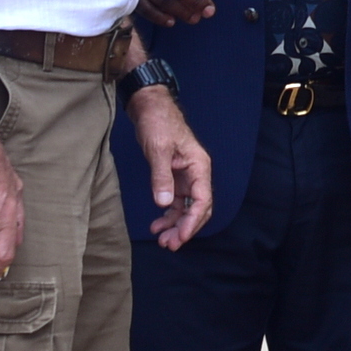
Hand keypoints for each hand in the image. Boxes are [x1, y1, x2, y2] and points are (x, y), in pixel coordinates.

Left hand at [129, 87, 213, 249]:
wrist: (148, 105)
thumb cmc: (157, 122)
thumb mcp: (158, 149)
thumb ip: (161, 177)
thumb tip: (163, 204)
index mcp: (199, 166)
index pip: (202, 201)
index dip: (192, 222)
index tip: (180, 238)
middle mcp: (196, 174)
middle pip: (197, 208)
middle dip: (184, 228)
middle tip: (168, 244)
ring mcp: (186, 176)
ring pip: (186, 208)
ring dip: (175, 225)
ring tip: (161, 239)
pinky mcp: (174, 176)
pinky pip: (175, 201)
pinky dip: (167, 214)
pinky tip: (157, 224)